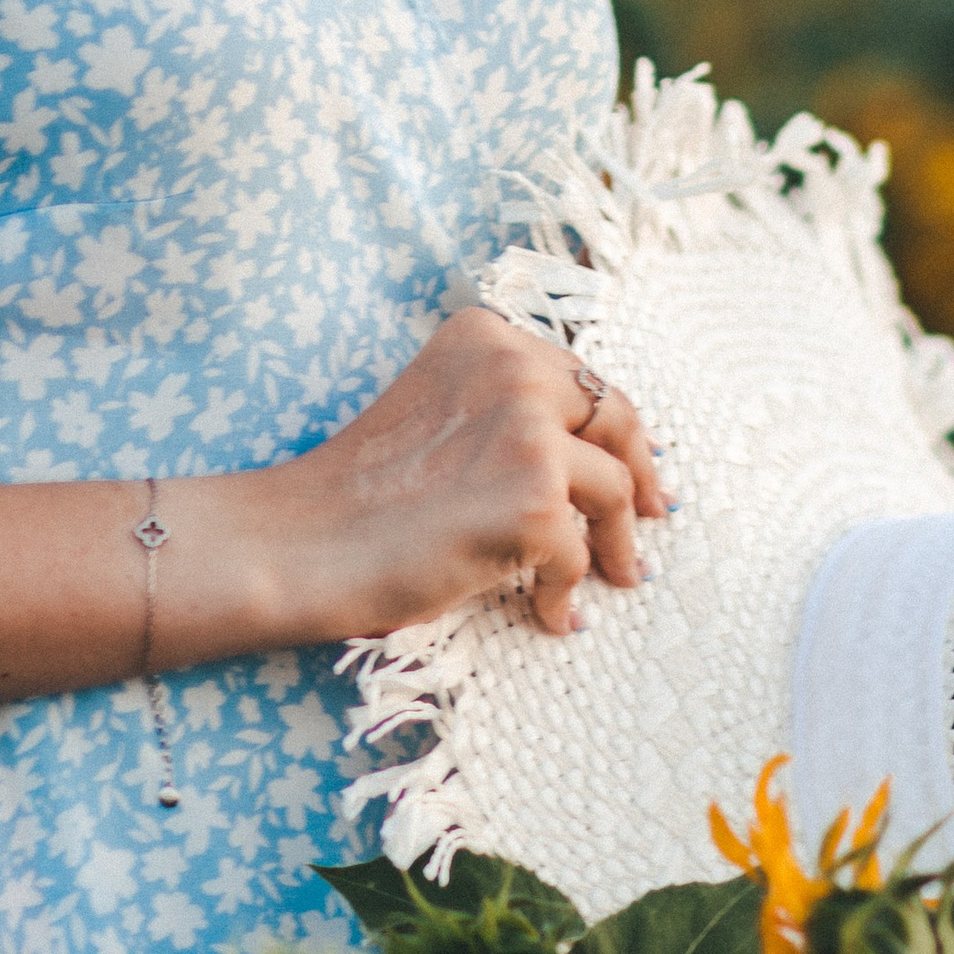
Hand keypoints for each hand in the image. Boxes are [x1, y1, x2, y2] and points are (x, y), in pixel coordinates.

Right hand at [280, 309, 666, 642]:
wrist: (300, 543)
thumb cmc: (358, 493)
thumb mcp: (438, 413)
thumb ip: (503, 411)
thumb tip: (599, 457)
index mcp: (483, 337)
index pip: (578, 378)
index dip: (613, 427)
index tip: (637, 462)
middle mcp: (512, 368)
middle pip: (615, 418)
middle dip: (642, 472)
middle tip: (653, 516)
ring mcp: (527, 433)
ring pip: (615, 489)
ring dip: (618, 542)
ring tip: (616, 579)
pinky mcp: (534, 502)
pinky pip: (582, 554)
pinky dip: (570, 591)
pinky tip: (551, 616)